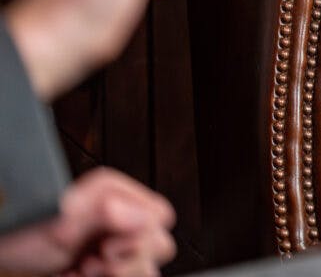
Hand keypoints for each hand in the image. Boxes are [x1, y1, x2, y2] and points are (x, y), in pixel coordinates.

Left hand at [0, 167, 175, 275]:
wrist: (6, 245)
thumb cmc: (25, 227)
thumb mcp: (65, 216)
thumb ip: (107, 211)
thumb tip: (143, 216)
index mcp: (119, 196)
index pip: (161, 217)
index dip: (140, 236)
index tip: (107, 245)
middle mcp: (122, 218)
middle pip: (159, 246)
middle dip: (127, 262)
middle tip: (93, 262)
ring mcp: (115, 244)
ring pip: (146, 268)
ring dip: (116, 275)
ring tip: (83, 271)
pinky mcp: (105, 266)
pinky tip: (76, 275)